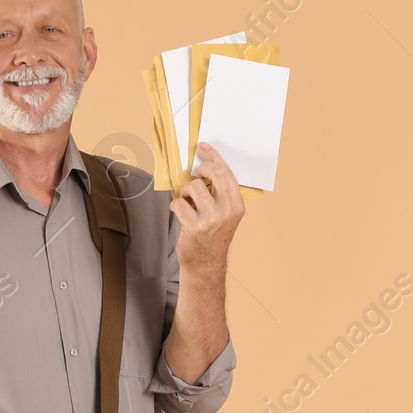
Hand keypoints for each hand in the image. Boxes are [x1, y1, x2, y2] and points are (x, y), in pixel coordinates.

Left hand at [170, 142, 245, 279]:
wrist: (205, 264)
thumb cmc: (211, 236)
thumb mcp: (224, 215)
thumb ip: (219, 194)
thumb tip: (204, 168)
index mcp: (237, 206)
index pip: (227, 174)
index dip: (214, 158)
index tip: (204, 147)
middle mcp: (228, 211)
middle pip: (215, 174)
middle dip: (202, 169)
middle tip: (195, 174)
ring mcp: (212, 219)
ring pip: (194, 187)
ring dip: (185, 191)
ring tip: (187, 201)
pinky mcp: (194, 227)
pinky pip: (179, 203)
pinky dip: (176, 206)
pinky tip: (180, 214)